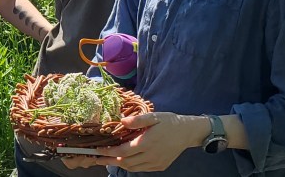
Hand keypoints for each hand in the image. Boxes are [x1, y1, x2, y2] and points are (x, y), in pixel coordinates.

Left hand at [62, 112, 202, 171]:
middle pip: (125, 162)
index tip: (98, 150)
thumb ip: (137, 120)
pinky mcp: (159, 166)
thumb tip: (121, 121)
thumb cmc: (169, 122)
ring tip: (107, 159)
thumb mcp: (154, 116)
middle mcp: (151, 156)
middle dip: (109, 160)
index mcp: (148, 143)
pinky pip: (141, 169)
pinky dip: (130, 166)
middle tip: (96, 158)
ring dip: (119, 164)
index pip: (123, 151)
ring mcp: (155, 163)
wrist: (188, 133)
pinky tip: (125, 160)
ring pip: (132, 168)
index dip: (109, 152)